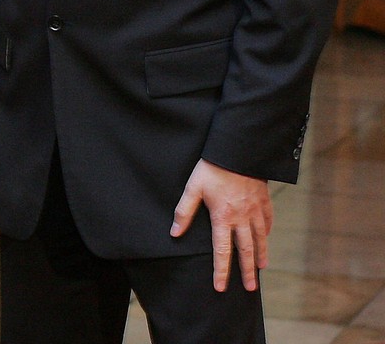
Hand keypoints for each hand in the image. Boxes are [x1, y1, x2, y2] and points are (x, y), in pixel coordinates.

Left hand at [171, 159, 272, 291]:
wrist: (238, 151)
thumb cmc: (212, 169)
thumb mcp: (193, 188)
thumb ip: (184, 211)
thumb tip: (175, 233)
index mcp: (223, 218)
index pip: (221, 251)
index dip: (221, 271)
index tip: (221, 287)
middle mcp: (242, 218)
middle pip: (245, 250)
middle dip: (246, 272)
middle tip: (251, 289)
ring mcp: (255, 210)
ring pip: (260, 239)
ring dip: (260, 255)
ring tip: (261, 269)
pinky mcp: (264, 201)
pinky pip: (267, 222)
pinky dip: (266, 233)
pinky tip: (265, 238)